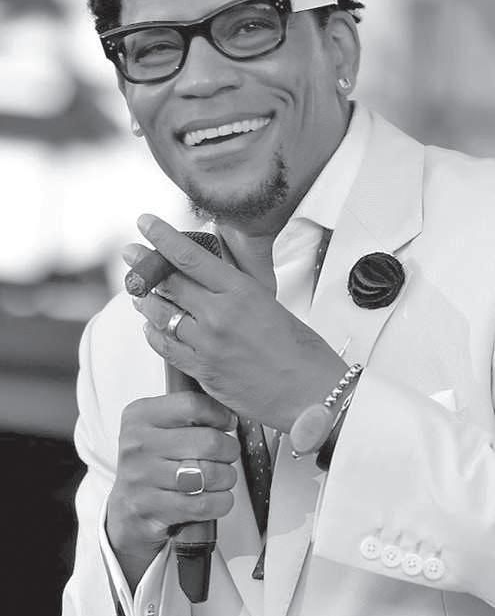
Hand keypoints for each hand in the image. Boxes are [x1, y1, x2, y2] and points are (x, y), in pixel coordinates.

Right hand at [106, 391, 238, 592]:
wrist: (124, 508)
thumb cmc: (151, 463)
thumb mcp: (157, 428)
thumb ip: (188, 414)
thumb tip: (228, 412)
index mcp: (140, 416)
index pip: (192, 405)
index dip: (219, 414)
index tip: (227, 423)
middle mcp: (137, 444)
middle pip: (208, 441)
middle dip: (229, 450)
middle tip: (228, 454)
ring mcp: (142, 477)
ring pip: (210, 474)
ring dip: (226, 477)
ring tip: (221, 477)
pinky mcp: (151, 508)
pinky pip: (204, 504)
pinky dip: (221, 502)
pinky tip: (216, 497)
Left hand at [127, 214, 346, 432]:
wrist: (311, 393)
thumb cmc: (300, 350)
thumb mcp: (270, 304)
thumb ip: (236, 287)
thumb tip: (213, 269)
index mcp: (240, 291)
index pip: (190, 256)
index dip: (162, 237)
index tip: (145, 223)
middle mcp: (220, 314)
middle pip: (169, 282)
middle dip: (143, 265)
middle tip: (130, 254)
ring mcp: (208, 344)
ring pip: (161, 315)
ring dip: (146, 301)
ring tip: (139, 293)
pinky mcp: (203, 371)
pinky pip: (166, 347)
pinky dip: (155, 334)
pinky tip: (152, 327)